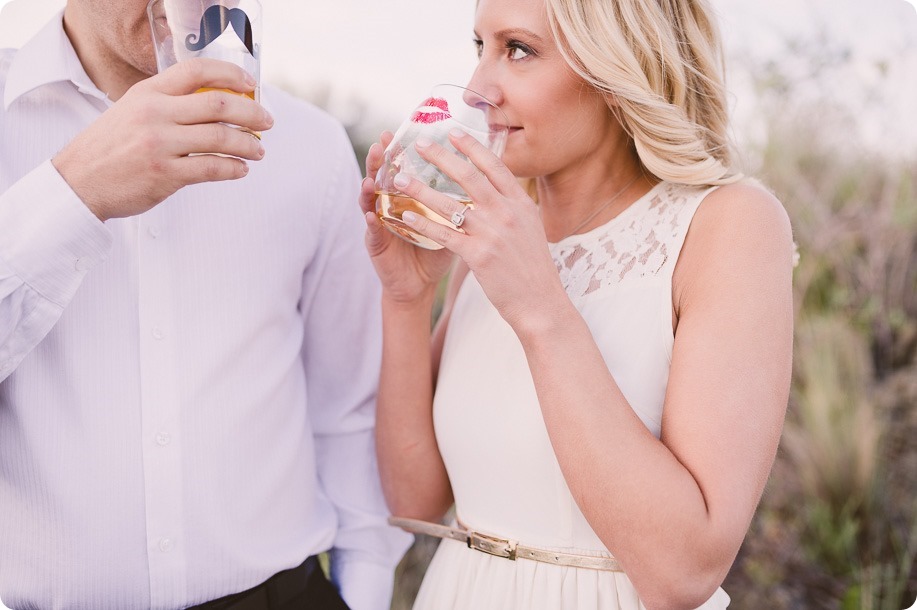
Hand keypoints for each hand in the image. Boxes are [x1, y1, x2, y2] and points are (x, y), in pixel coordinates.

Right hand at [52, 58, 274, 221]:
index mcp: (148, 93)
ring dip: (248, 144)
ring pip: (221, 138)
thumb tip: (217, 103)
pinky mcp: (165, 174)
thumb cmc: (111, 147)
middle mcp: (155, 114)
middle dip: (252, 112)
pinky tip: (241, 169)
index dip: (230, 73)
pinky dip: (234, 169)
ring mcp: (160, 144)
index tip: (251, 83)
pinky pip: (213, 169)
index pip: (196, 70)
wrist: (79, 180)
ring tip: (258, 150)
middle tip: (267, 121)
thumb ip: (168, 103)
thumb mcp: (133, 110)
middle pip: (218, 104)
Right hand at [359, 131, 455, 304]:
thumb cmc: (435, 252)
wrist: (419, 285)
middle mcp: (390, 206)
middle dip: (381, 158)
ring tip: (371, 174)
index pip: (402, 167)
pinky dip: (370, 222)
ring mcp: (380, 224)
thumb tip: (488, 178)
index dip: (401, 149)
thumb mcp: (449, 222)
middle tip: (383, 140)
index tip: (403, 128)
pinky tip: (370, 214)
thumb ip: (460, 201)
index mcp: (407, 198)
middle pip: (383, 176)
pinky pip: (371, 232)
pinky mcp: (376, 246)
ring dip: (369, 186)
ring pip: (370, 200)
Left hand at [391, 130, 566, 333]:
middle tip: (420, 144)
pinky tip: (406, 218)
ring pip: (450, 205)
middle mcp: (507, 214)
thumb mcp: (531, 228)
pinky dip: (424, 225)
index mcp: (520, 204)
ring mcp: (492, 234)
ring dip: (421, 190)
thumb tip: (499, 188)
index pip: (494, 167)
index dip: (472, 148)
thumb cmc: (533, 267)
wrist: (541, 302)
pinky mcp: (479, 256)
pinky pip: (445, 235)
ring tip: (400, 179)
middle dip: (442, 158)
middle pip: (469, 178)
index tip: (453, 133)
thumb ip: (514, 207)